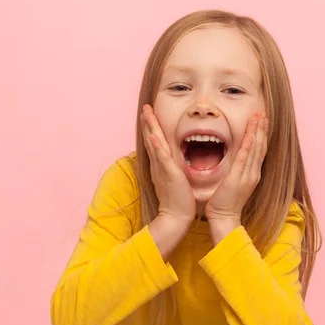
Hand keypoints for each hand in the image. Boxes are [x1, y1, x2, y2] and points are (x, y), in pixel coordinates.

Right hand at [141, 104, 195, 224]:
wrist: (176, 216)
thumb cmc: (178, 201)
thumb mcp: (174, 181)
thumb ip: (172, 171)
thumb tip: (173, 165)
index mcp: (160, 166)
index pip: (154, 143)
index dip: (152, 128)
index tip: (150, 115)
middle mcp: (158, 165)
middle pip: (151, 139)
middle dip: (148, 122)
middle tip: (145, 108)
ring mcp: (162, 168)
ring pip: (154, 143)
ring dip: (150, 127)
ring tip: (147, 113)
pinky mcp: (169, 174)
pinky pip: (162, 157)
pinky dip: (157, 146)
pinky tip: (153, 135)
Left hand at [205, 111, 267, 240]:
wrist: (224, 219)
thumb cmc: (224, 203)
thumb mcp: (232, 184)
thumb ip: (234, 172)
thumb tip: (233, 162)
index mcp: (252, 174)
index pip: (258, 150)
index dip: (260, 134)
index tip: (261, 121)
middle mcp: (253, 173)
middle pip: (260, 146)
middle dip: (262, 128)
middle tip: (263, 113)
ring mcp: (247, 176)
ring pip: (255, 149)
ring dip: (257, 131)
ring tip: (259, 117)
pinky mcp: (238, 178)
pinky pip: (245, 158)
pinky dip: (249, 145)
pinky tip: (251, 134)